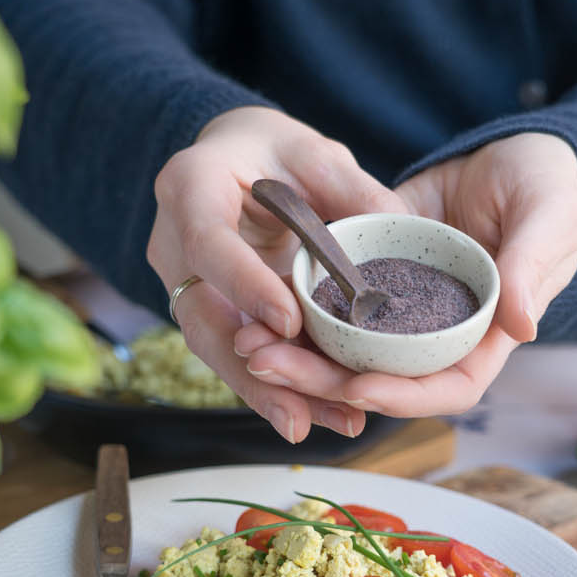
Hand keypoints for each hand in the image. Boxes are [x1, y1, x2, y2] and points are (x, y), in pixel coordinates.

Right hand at [147, 105, 406, 441]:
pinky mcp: (210, 314)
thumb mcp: (315, 153)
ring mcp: (185, 285)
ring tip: (319, 425)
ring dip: (267, 393)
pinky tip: (315, 416)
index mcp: (189, 187)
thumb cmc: (273, 151)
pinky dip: (275, 386)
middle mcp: (172, 244)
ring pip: (217, 351)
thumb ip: (354, 192)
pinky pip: (236, 355)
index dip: (246, 285)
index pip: (209, 244)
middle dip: (251, 372)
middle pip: (203, 320)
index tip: (288, 322)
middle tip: (298, 416)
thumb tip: (404, 238)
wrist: (235, 161)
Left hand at [232, 132, 576, 418]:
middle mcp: (439, 335)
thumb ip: (534, 265)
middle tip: (270, 364)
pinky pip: (334, 303)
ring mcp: (403, 309)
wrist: (515, 150)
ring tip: (248, 344)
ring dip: (301, 354)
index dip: (405, 395)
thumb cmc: (549, 188)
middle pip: (383, 377)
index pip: (447, 386)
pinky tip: (257, 307)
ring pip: (349, 348)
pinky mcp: (374, 276)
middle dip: (327, 380)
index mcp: (486, 336)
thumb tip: (521, 325)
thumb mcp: (550, 217)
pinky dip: (300, 311)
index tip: (360, 386)